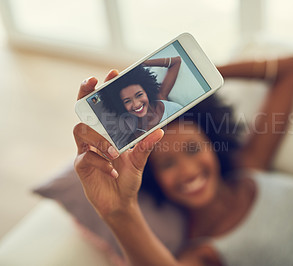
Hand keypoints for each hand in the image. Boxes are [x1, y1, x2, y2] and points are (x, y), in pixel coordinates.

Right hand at [73, 70, 163, 217]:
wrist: (120, 201)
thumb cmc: (128, 177)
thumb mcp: (140, 159)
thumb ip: (146, 145)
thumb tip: (160, 129)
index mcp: (108, 131)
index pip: (102, 106)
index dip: (103, 89)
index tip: (111, 74)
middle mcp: (94, 136)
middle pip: (83, 109)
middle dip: (86, 93)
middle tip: (93, 81)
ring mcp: (86, 149)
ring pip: (81, 130)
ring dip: (99, 138)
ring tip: (115, 151)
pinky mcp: (81, 165)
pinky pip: (86, 157)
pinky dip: (101, 162)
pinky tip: (113, 171)